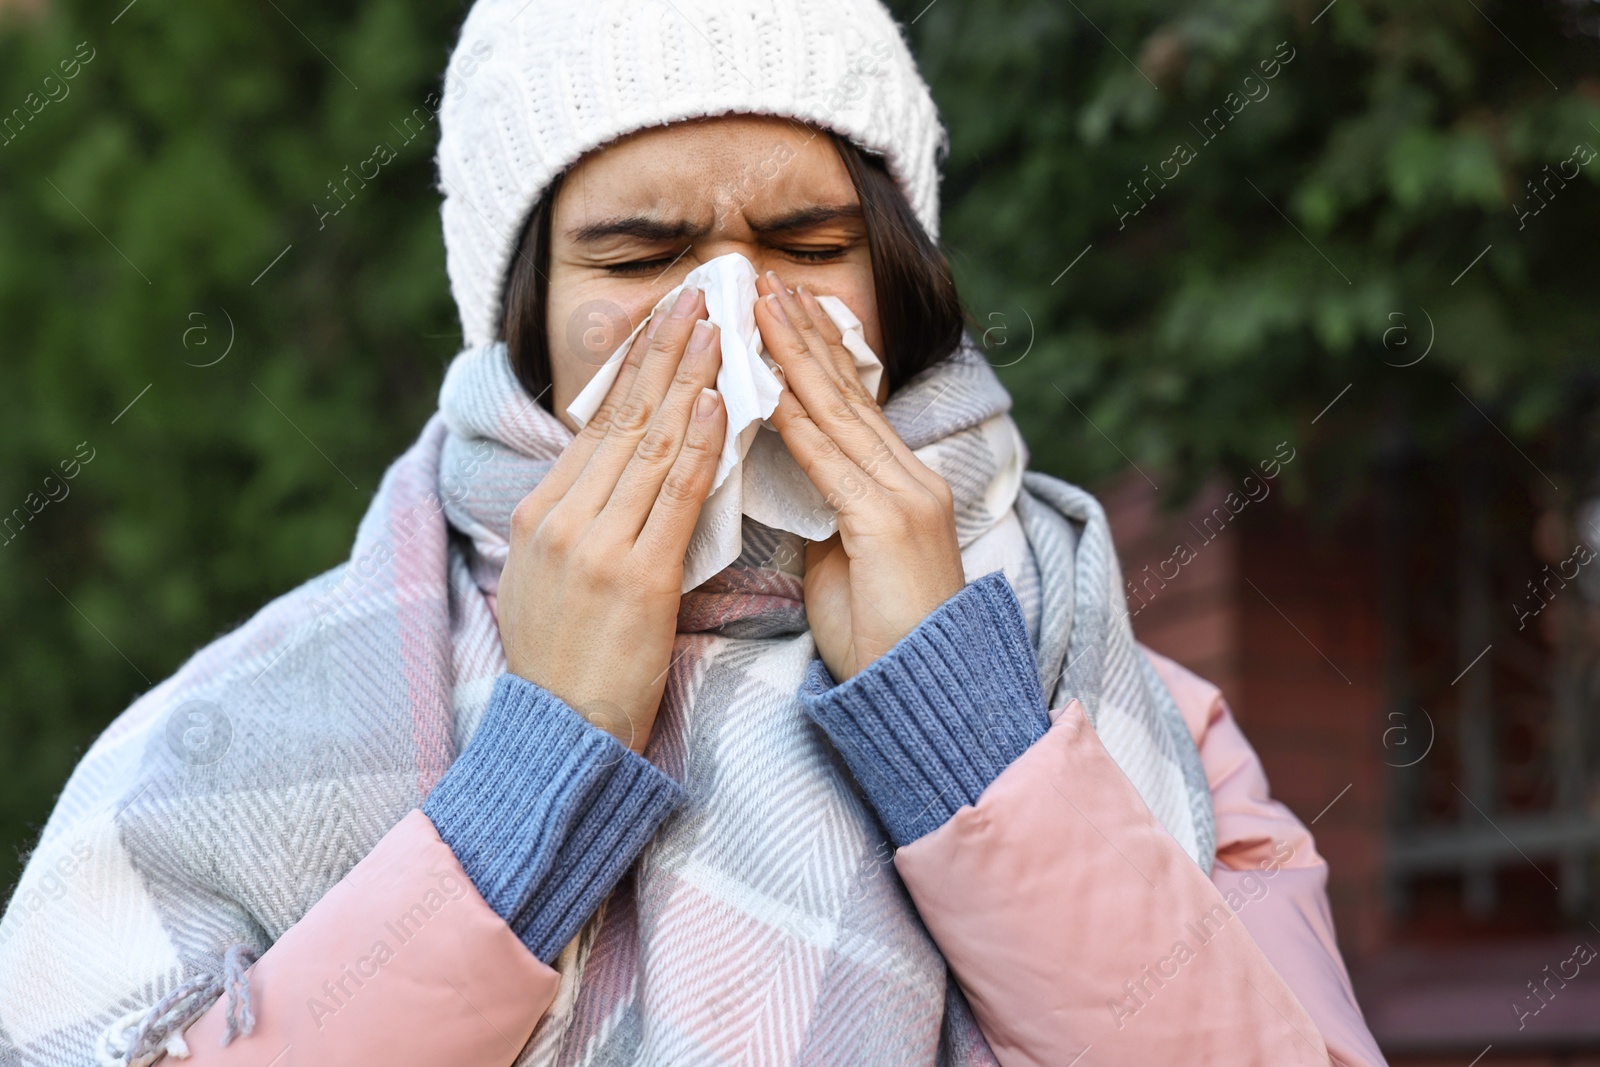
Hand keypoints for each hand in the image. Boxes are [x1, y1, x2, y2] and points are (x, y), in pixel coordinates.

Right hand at [497, 287, 725, 752]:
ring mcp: (596, 544)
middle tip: (698, 294)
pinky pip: (674, 496)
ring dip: (688, 378)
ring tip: (718, 326)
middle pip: (622, 418)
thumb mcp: (553, 579)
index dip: (637, 368)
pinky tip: (718, 403)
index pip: (597, 424)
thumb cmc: (567, 663)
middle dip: (663, 350)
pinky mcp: (636, 576)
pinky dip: (698, 444)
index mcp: (543, 513)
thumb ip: (581, 522)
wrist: (561, 735)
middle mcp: (564, 517)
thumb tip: (616, 475)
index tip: (666, 322)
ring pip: (649, 443)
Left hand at [754, 269, 965, 681]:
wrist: (928, 693)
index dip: (815, 354)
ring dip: (795, 354)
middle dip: (803, 332)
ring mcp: (903, 495)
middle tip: (765, 281)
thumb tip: (783, 483)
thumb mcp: (844, 562)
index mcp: (899, 485)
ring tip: (762, 305)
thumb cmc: (882, 638)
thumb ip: (822, 514)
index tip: (781, 311)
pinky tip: (766, 383)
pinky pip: (830, 459)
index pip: (851, 405)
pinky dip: (795, 417)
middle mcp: (908, 478)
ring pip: (840, 410)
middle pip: (848, 390)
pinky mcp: (887, 522)